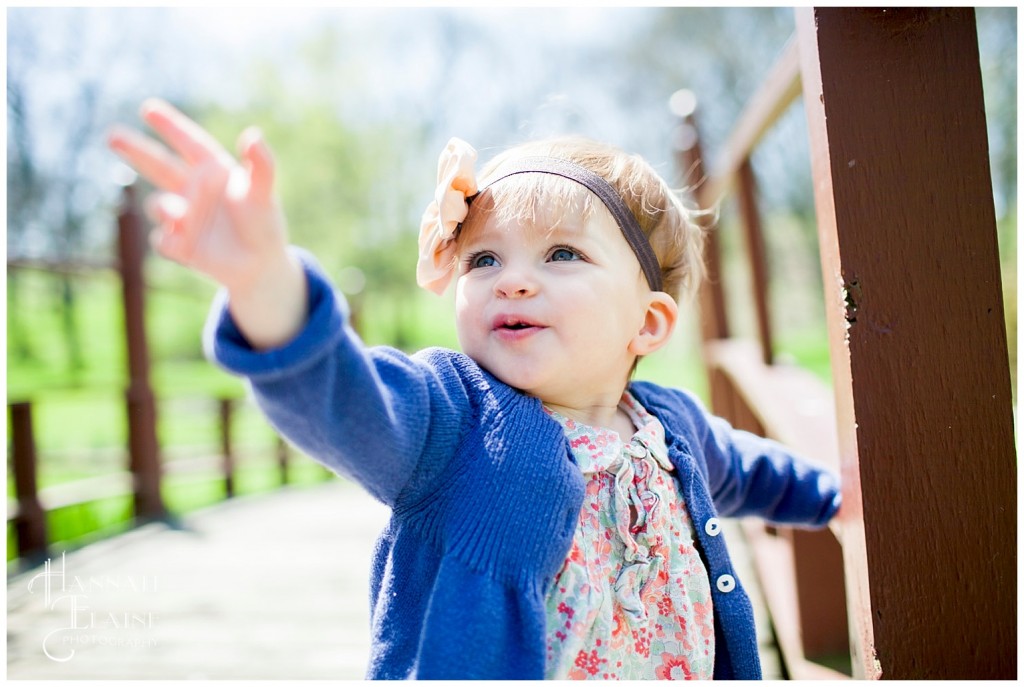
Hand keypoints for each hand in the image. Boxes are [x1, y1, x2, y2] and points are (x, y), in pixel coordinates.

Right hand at [108, 99, 306, 348]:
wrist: (261, 264)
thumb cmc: (264, 224)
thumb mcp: (264, 194)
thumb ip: (262, 165)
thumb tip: (253, 135)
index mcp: (214, 170)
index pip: (189, 144)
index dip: (171, 126)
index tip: (149, 108)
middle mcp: (193, 189)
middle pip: (158, 165)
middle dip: (135, 150)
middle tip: (112, 135)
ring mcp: (184, 216)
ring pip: (159, 205)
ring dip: (162, 206)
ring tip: (174, 210)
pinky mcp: (180, 244)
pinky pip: (164, 240)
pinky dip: (167, 238)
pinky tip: (177, 240)